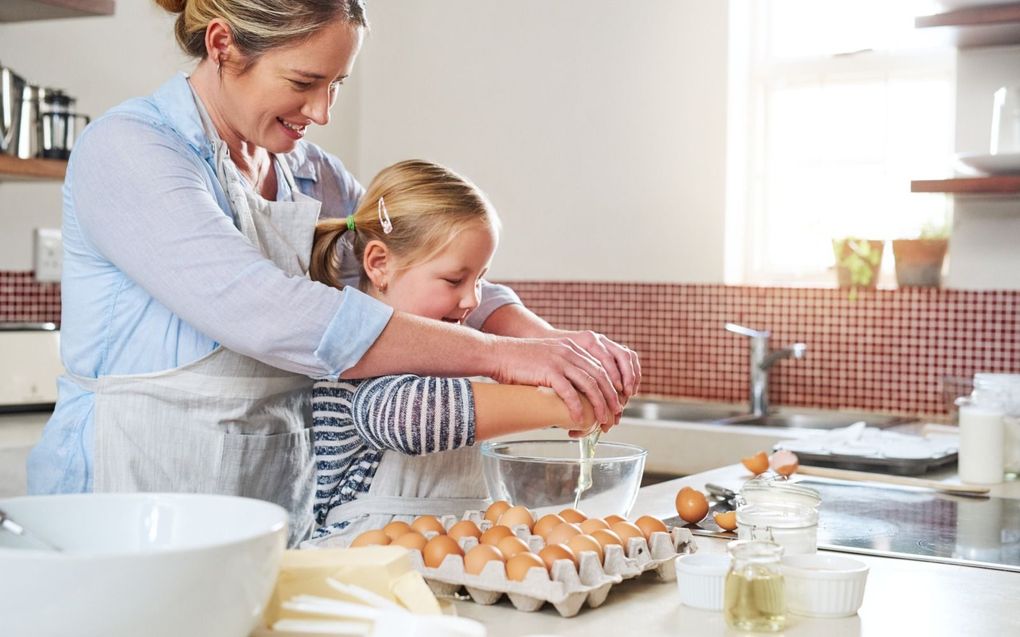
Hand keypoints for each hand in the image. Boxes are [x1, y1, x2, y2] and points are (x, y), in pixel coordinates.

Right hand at [489, 336, 620, 425]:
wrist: (499, 354)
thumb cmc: (521, 362)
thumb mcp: (550, 359)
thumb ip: (566, 369)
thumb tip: (578, 392)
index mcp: (573, 348)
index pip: (602, 367)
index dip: (612, 387)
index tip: (616, 402)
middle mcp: (570, 351)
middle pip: (600, 376)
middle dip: (611, 398)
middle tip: (615, 415)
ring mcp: (560, 360)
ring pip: (589, 385)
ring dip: (598, 405)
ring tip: (602, 420)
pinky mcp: (549, 370)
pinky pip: (568, 392)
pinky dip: (575, 407)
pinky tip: (578, 419)